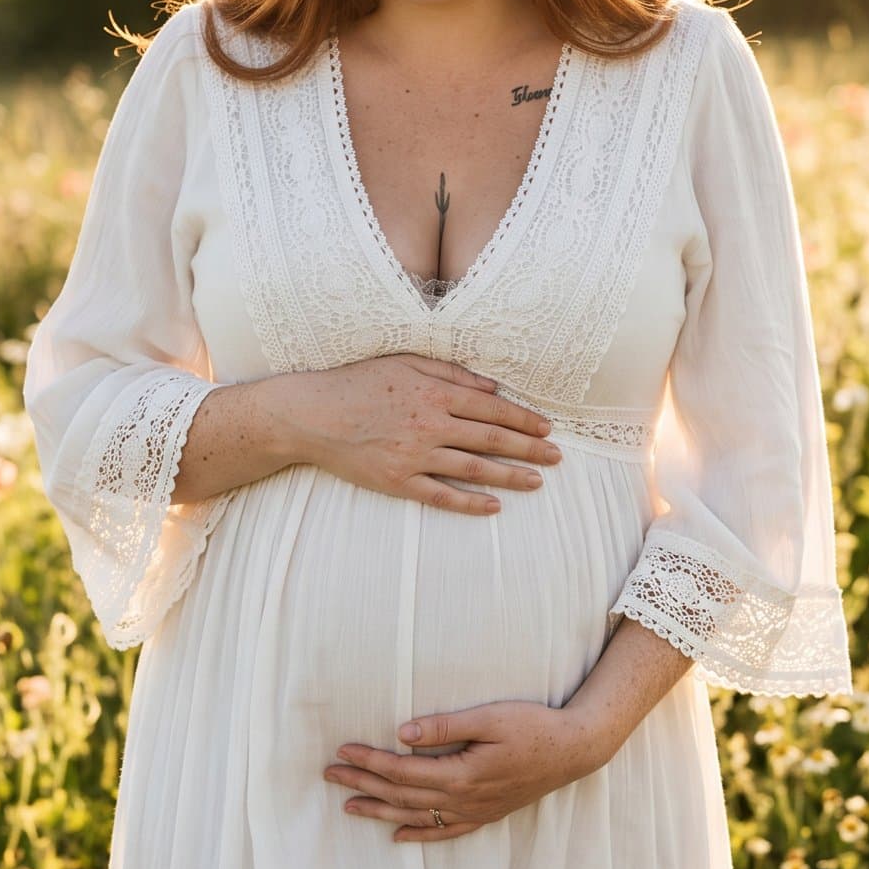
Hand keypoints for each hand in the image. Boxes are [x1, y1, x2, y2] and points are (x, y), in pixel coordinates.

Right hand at [273, 355, 561, 513]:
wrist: (311, 415)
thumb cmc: (358, 383)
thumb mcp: (404, 362)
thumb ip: (450, 372)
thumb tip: (490, 386)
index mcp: (434, 393)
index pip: (491, 408)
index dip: (523, 420)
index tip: (546, 429)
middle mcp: (430, 424)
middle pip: (491, 439)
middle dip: (529, 449)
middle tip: (557, 458)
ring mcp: (414, 455)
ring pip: (474, 468)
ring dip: (510, 476)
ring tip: (536, 481)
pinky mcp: (398, 480)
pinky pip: (441, 495)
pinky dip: (470, 502)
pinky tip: (494, 506)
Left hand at [323, 699, 604, 841]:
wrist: (574, 750)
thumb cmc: (534, 726)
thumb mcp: (490, 717)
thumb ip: (445, 726)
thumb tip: (403, 732)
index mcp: (460, 774)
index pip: (401, 770)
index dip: (368, 761)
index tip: (342, 750)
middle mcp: (463, 799)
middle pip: (401, 795)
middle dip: (362, 785)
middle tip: (330, 775)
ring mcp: (475, 811)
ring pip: (417, 816)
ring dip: (380, 812)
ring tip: (349, 807)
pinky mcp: (487, 814)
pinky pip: (446, 830)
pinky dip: (420, 834)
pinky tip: (399, 836)